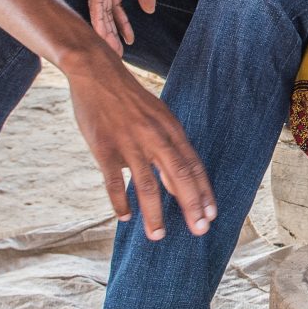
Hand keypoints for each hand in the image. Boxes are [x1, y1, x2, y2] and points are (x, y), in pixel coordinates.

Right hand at [65, 52, 216, 240]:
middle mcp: (154, 137)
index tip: (211, 215)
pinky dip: (120, 202)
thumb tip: (177, 180)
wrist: (96, 72)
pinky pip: (114, 182)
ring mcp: (129, 143)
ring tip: (158, 236)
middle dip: (191, 206)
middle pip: (178, 177)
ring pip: (147, 186)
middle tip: (199, 231)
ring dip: (154, 214)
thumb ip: (168, 145)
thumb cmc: (128, 98)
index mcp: (170, 129)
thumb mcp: (157, 115)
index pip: (193, 166)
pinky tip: (125, 217)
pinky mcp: (104, 148)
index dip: (204, 192)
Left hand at [88, 0, 162, 50]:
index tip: (129, 39)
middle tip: (116, 53)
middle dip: (111, 32)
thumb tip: (149, 9)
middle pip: (104, 10)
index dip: (121, 22)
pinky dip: (97, 18)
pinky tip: (100, 34)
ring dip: (104, 31)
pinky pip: (96, 0)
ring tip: (111, 51)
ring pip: (98, 10)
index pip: (114, 4)